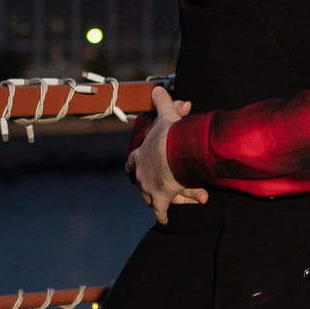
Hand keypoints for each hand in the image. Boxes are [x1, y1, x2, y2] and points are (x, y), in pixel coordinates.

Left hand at [126, 85, 207, 223]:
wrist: (177, 152)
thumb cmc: (170, 135)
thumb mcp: (166, 115)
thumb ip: (161, 102)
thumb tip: (158, 88)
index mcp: (140, 155)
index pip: (131, 162)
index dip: (134, 165)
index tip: (132, 168)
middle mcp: (141, 174)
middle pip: (140, 183)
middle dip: (146, 184)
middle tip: (152, 186)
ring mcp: (149, 188)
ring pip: (149, 197)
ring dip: (157, 198)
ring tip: (166, 200)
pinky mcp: (161, 199)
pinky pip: (160, 211)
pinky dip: (162, 215)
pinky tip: (164, 220)